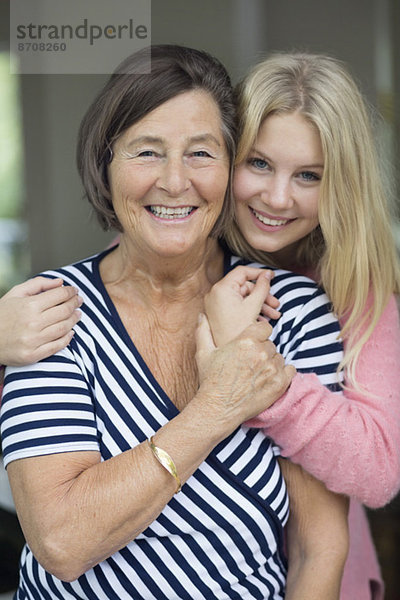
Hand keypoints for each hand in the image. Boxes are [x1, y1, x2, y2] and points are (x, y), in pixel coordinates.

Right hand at [0, 277, 82, 365]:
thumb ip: (38, 284)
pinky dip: (67, 338)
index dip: (70, 292)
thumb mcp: (15, 294)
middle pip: (65, 311)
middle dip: (75, 304)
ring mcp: (33, 340)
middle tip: (79, 301)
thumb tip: (60, 282)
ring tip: (77, 314)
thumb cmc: (1, 315)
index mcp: (29, 306)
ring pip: (64, 328)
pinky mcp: (33, 355)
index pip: (59, 296)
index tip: (74, 291)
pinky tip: (71, 331)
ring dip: (74, 320)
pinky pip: (57, 346)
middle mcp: (33, 323)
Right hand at [195, 314, 295, 429]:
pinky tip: (271, 377)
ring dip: (271, 363)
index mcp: (245, 341)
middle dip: (262, 351)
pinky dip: (283, 373)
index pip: (265, 328)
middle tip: (250, 363)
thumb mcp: (203, 353)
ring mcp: (272, 369)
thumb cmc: (210, 380)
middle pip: (270, 344)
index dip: (259, 335)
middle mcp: (261, 353)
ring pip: (279, 357)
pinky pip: (290, 370)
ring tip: (257, 374)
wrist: (218, 409)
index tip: (253, 343)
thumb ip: (203, 331)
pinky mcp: (280, 384)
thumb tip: (201, 315)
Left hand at [205, 266, 280, 346]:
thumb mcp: (254, 306)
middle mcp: (215, 293)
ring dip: (259, 304)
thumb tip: (267, 274)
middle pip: (244, 286)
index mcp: (221, 288)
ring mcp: (215, 303)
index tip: (272, 276)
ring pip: (242, 297)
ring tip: (274, 315)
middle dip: (262, 295)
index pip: (242, 272)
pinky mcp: (218, 313)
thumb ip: (262, 286)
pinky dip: (249, 310)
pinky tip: (263, 320)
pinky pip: (236, 306)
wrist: (228, 354)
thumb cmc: (239, 330)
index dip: (259, 272)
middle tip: (276, 304)